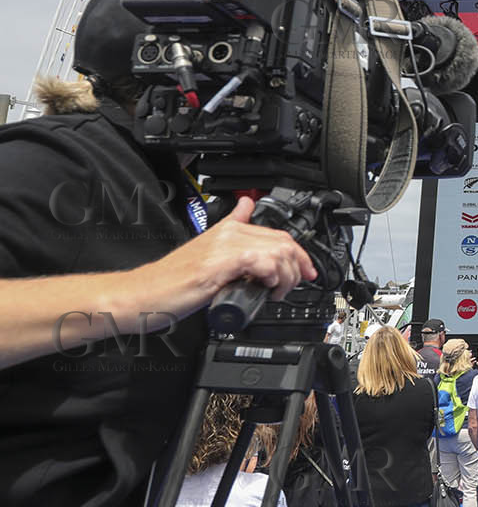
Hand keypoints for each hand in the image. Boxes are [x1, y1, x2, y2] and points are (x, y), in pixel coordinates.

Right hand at [152, 196, 315, 312]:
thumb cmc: (172, 282)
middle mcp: (227, 234)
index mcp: (227, 230)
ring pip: (277, 251)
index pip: (278, 234)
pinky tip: (266, 288)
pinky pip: (259, 261)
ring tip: (276, 292)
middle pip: (282, 241)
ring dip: (286, 275)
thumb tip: (247, 211)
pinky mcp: (217, 265)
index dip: (299, 254)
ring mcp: (222, 248)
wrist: (141, 295)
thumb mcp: (209, 255)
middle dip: (297, 267)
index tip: (307, 272)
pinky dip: (271, 276)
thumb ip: (230, 237)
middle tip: (290, 287)